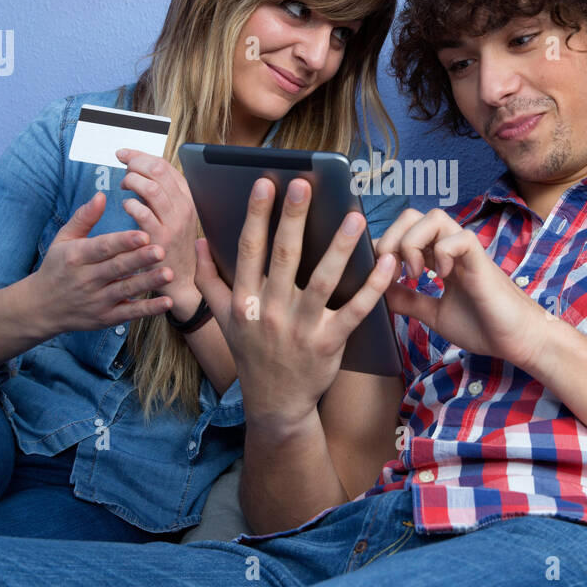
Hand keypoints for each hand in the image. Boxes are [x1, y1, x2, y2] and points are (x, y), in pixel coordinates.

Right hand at [31, 192, 173, 332]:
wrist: (41, 307)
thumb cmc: (56, 267)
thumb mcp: (63, 239)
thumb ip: (84, 218)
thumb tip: (101, 195)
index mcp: (77, 256)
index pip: (103, 248)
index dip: (123, 242)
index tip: (144, 234)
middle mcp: (86, 279)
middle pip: (117, 268)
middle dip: (140, 259)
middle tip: (162, 250)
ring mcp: (97, 300)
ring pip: (126, 290)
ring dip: (148, 282)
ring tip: (170, 274)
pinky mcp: (105, 317)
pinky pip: (129, 313)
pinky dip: (148, 309)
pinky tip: (166, 302)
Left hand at [115, 148, 200, 313]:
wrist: (183, 280)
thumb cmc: (173, 246)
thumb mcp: (175, 216)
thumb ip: (161, 194)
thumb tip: (140, 169)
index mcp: (187, 198)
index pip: (165, 166)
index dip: (142, 155)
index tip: (125, 154)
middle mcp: (183, 207)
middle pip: (158, 171)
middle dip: (136, 163)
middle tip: (122, 165)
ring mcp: (174, 222)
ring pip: (151, 188)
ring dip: (132, 181)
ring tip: (124, 185)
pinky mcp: (161, 238)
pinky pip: (142, 212)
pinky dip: (130, 204)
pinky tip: (126, 206)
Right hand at [194, 176, 397, 433]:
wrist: (276, 403)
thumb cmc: (252, 354)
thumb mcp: (223, 320)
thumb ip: (209, 280)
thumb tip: (201, 241)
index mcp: (244, 301)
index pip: (250, 250)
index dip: (257, 215)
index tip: (265, 183)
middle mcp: (270, 312)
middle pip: (283, 257)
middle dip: (292, 218)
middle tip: (303, 184)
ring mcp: (301, 328)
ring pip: (322, 280)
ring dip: (340, 247)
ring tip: (355, 216)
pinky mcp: (329, 343)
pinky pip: (355, 310)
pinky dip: (372, 287)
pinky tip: (386, 263)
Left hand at [376, 207, 554, 374]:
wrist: (518, 341)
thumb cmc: (484, 326)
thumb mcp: (434, 313)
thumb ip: (409, 300)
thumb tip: (379, 291)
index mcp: (439, 258)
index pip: (404, 232)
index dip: (386, 247)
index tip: (381, 277)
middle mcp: (451, 249)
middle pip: (412, 216)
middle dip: (392, 239)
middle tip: (393, 272)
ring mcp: (467, 252)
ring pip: (433, 217)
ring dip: (414, 243)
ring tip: (416, 274)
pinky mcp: (482, 261)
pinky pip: (458, 237)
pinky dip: (443, 253)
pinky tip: (442, 277)